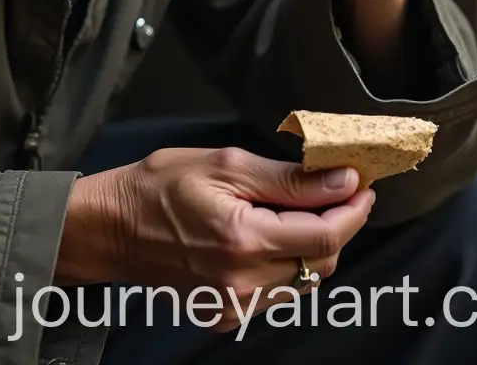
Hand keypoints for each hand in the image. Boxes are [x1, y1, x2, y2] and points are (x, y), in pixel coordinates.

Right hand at [56, 147, 373, 330]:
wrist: (113, 227)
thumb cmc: (161, 184)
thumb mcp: (226, 163)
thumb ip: (289, 178)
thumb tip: (342, 179)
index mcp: (243, 239)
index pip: (325, 234)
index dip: (354, 209)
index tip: (363, 183)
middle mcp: (243, 282)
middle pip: (322, 261)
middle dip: (339, 224)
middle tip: (337, 189)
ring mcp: (235, 305)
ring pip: (305, 280)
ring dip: (315, 244)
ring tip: (302, 208)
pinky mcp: (227, 314)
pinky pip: (279, 293)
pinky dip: (288, 263)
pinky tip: (273, 234)